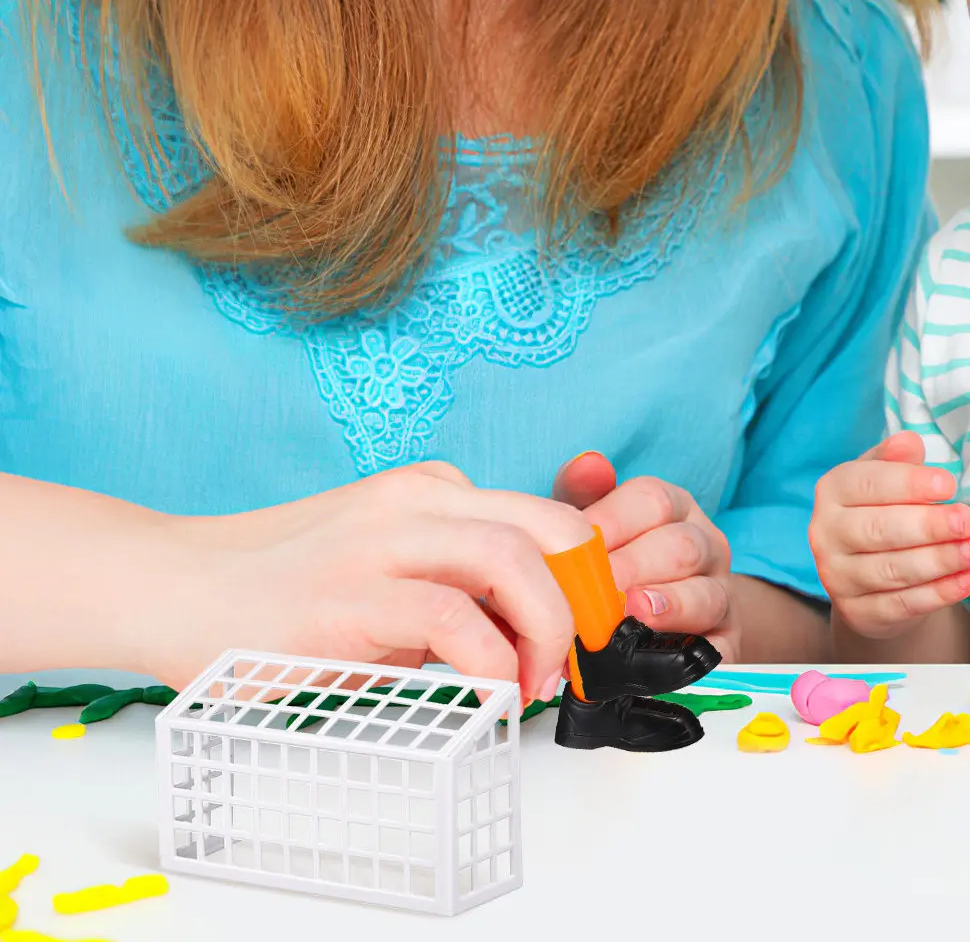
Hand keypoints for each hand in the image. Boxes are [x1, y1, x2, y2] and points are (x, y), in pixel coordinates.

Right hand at [149, 462, 595, 702]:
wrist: (172, 586)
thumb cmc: (275, 590)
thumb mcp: (382, 570)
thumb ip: (448, 590)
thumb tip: (517, 642)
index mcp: (430, 492)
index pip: (540, 518)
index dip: (578, 578)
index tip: (586, 631)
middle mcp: (415, 501)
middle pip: (545, 525)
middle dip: (582, 595)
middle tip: (579, 655)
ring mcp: (380, 541)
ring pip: (508, 556)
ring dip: (545, 625)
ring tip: (536, 679)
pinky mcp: (346, 596)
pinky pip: (447, 615)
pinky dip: (487, 657)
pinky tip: (488, 688)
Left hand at [553, 453, 738, 659]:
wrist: (656, 630)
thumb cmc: (614, 569)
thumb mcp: (595, 529)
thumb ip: (583, 495)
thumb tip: (588, 463)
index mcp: (675, 509)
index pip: (653, 500)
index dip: (610, 522)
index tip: (571, 548)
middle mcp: (707, 546)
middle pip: (681, 546)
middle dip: (631, 568)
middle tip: (590, 591)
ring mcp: (721, 596)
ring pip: (705, 594)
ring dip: (665, 606)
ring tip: (628, 614)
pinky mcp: (725, 646)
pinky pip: (716, 650)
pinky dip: (685, 657)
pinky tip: (651, 658)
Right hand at [807, 431, 969, 638]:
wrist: (868, 577)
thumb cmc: (884, 511)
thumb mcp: (886, 477)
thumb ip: (896, 459)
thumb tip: (909, 443)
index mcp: (832, 490)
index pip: (868, 484)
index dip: (909, 484)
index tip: (949, 485)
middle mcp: (825, 533)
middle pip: (879, 530)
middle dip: (929, 526)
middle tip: (967, 521)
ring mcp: (837, 577)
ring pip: (892, 570)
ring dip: (940, 560)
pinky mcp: (856, 613)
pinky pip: (901, 604)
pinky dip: (939, 593)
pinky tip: (968, 580)